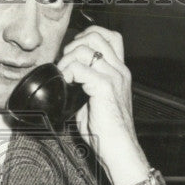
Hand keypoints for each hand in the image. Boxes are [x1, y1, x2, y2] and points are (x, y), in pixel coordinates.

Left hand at [56, 26, 154, 184]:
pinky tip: (66, 84)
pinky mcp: (105, 87)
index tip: (73, 54)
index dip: (87, 37)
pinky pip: (79, 67)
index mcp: (119, 71)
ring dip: (68, 59)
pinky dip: (67, 72)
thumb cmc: (108, 132)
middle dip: (74, 45)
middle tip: (66, 65)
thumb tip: (66, 80)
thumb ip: (86, 86)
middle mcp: (119, 70)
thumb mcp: (96, 102)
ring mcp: (114, 77)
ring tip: (64, 76)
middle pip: (96, 35)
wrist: (120, 149)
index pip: (108, 36)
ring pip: (85, 48)